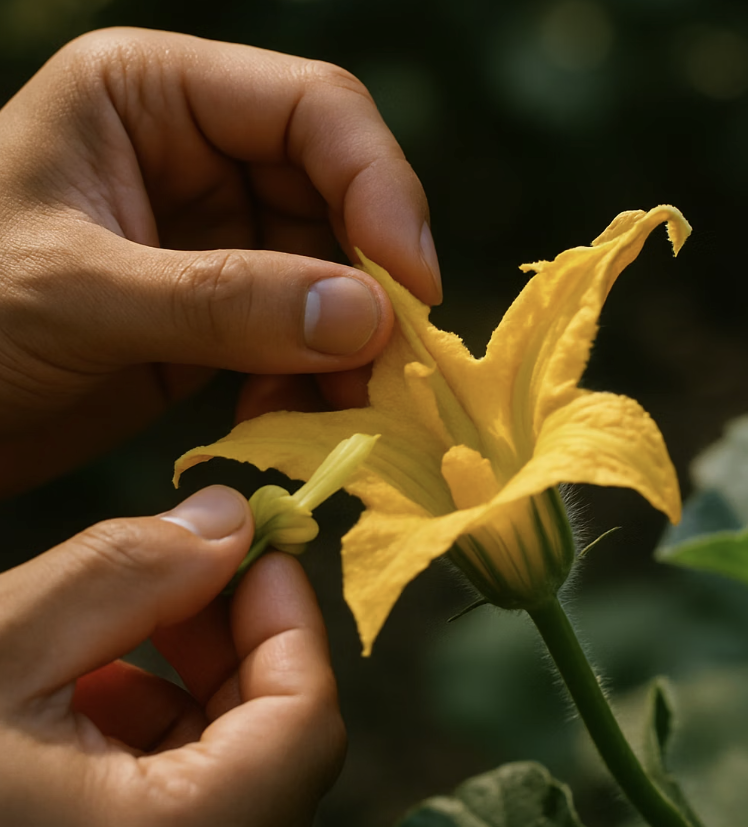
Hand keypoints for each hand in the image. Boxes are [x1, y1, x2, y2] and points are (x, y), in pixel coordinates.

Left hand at [0, 27, 440, 494]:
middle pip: (335, 199)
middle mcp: (196, 155)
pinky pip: (295, 337)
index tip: (412, 285)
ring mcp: (212, 240)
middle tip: (393, 365)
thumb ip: (223, 300)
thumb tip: (369, 317)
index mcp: (155, 95)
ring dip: (347, 344)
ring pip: (325, 278)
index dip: (379, 190)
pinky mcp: (217, 316)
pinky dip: (311, 379)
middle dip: (369, 282)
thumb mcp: (81, 294)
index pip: (312, 111)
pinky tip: (296, 418)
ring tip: (350, 409)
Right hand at [0, 485, 344, 826]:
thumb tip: (229, 520)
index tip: (261, 549)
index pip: (307, 724)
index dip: (290, 618)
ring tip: (133, 623)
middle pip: (281, 749)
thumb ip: (128, 571)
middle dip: (242, 642)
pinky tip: (94, 690)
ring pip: (239, 776)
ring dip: (198, 684)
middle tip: (196, 570)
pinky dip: (160, 738)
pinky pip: (184, 810)